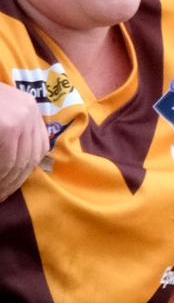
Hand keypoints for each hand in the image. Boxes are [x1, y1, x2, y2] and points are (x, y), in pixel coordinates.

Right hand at [0, 83, 48, 200]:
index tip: (12, 185)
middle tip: (2, 195)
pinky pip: (7, 158)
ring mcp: (20, 116)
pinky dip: (0, 174)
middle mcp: (29, 110)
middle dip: (16, 180)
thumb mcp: (0, 115)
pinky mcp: (8, 126)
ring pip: (19, 160)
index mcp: (29, 106)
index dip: (27, 170)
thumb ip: (10, 135)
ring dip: (7, 181)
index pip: (39, 147)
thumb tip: (17, 167)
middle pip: (31, 156)